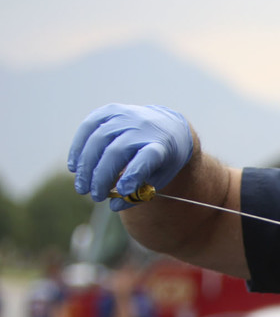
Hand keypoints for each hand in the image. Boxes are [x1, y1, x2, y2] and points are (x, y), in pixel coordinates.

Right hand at [68, 104, 192, 210]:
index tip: (122, 192)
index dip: (134, 174)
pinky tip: (74, 167)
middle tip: (94, 196)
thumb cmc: (163, 159)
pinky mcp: (110, 110)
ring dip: (86, 166)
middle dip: (102, 176)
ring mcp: (126, 116)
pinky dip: (78, 148)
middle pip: (117, 151)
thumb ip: (140, 192)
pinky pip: (88, 127)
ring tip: (82, 187)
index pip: (148, 157)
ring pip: (99, 139)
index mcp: (161, 145)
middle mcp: (143, 127)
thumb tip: (113, 206)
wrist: (169, 126)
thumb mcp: (161, 176)